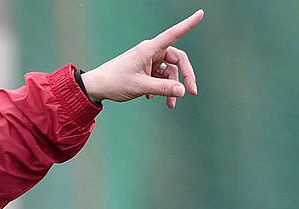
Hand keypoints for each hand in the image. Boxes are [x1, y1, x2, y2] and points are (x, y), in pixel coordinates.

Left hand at [81, 10, 202, 108]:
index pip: (173, 34)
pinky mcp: (145, 69)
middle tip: (191, 93)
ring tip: (169, 105)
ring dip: (171, 88)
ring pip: (169, 72)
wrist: (97, 87)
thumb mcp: (140, 87)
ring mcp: (148, 60)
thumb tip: (182, 90)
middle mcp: (151, 52)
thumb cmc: (115, 82)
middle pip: (177, 60)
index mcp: (149, 49)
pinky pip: (160, 76)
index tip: (201, 13)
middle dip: (184, 77)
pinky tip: (152, 97)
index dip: (188, 24)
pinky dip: (160, 87)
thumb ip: (163, 88)